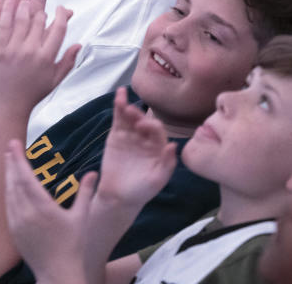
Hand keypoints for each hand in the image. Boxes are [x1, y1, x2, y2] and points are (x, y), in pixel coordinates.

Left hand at [0, 0, 78, 112]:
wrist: (5, 107)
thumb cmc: (31, 94)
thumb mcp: (54, 81)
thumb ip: (68, 62)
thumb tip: (79, 44)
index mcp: (47, 58)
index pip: (59, 28)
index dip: (62, 14)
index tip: (61, 9)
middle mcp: (32, 51)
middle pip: (40, 20)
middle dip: (41, 11)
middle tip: (39, 10)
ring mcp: (14, 49)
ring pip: (23, 18)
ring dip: (25, 6)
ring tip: (25, 2)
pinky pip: (4, 25)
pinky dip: (8, 11)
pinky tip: (10, 3)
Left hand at [4, 138, 97, 283]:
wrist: (57, 272)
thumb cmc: (73, 245)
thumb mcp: (82, 217)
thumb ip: (85, 192)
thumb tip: (92, 173)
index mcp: (43, 207)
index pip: (26, 176)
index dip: (19, 159)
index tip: (14, 144)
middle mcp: (26, 213)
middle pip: (14, 181)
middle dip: (11, 162)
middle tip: (9, 146)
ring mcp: (17, 222)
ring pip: (8, 193)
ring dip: (7, 175)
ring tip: (8, 160)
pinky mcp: (13, 231)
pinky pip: (8, 206)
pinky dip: (7, 192)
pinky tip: (9, 185)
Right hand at [95, 87, 177, 210]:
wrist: (118, 196)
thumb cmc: (141, 191)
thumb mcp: (157, 180)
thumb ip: (167, 164)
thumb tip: (173, 145)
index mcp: (158, 146)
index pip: (157, 130)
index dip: (151, 126)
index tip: (142, 126)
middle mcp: (146, 138)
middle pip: (144, 120)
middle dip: (139, 115)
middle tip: (132, 114)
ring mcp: (131, 135)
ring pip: (131, 117)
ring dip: (128, 107)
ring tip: (122, 100)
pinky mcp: (117, 135)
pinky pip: (119, 118)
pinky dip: (119, 106)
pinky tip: (119, 95)